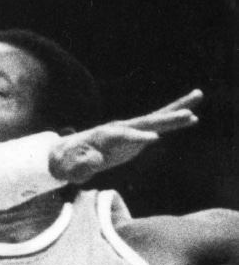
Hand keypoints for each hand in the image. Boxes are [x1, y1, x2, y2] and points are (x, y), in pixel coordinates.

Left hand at [49, 90, 201, 182]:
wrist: (66, 153)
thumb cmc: (67, 162)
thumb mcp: (70, 168)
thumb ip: (81, 166)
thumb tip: (96, 161)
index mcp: (103, 136)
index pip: (123, 136)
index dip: (137, 138)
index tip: (154, 139)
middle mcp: (118, 128)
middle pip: (144, 122)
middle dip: (165, 119)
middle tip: (188, 114)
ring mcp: (128, 130)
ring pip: (155, 119)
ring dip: (176, 110)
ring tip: (198, 96)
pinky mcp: (135, 136)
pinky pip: (157, 126)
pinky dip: (173, 121)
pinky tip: (193, 116)